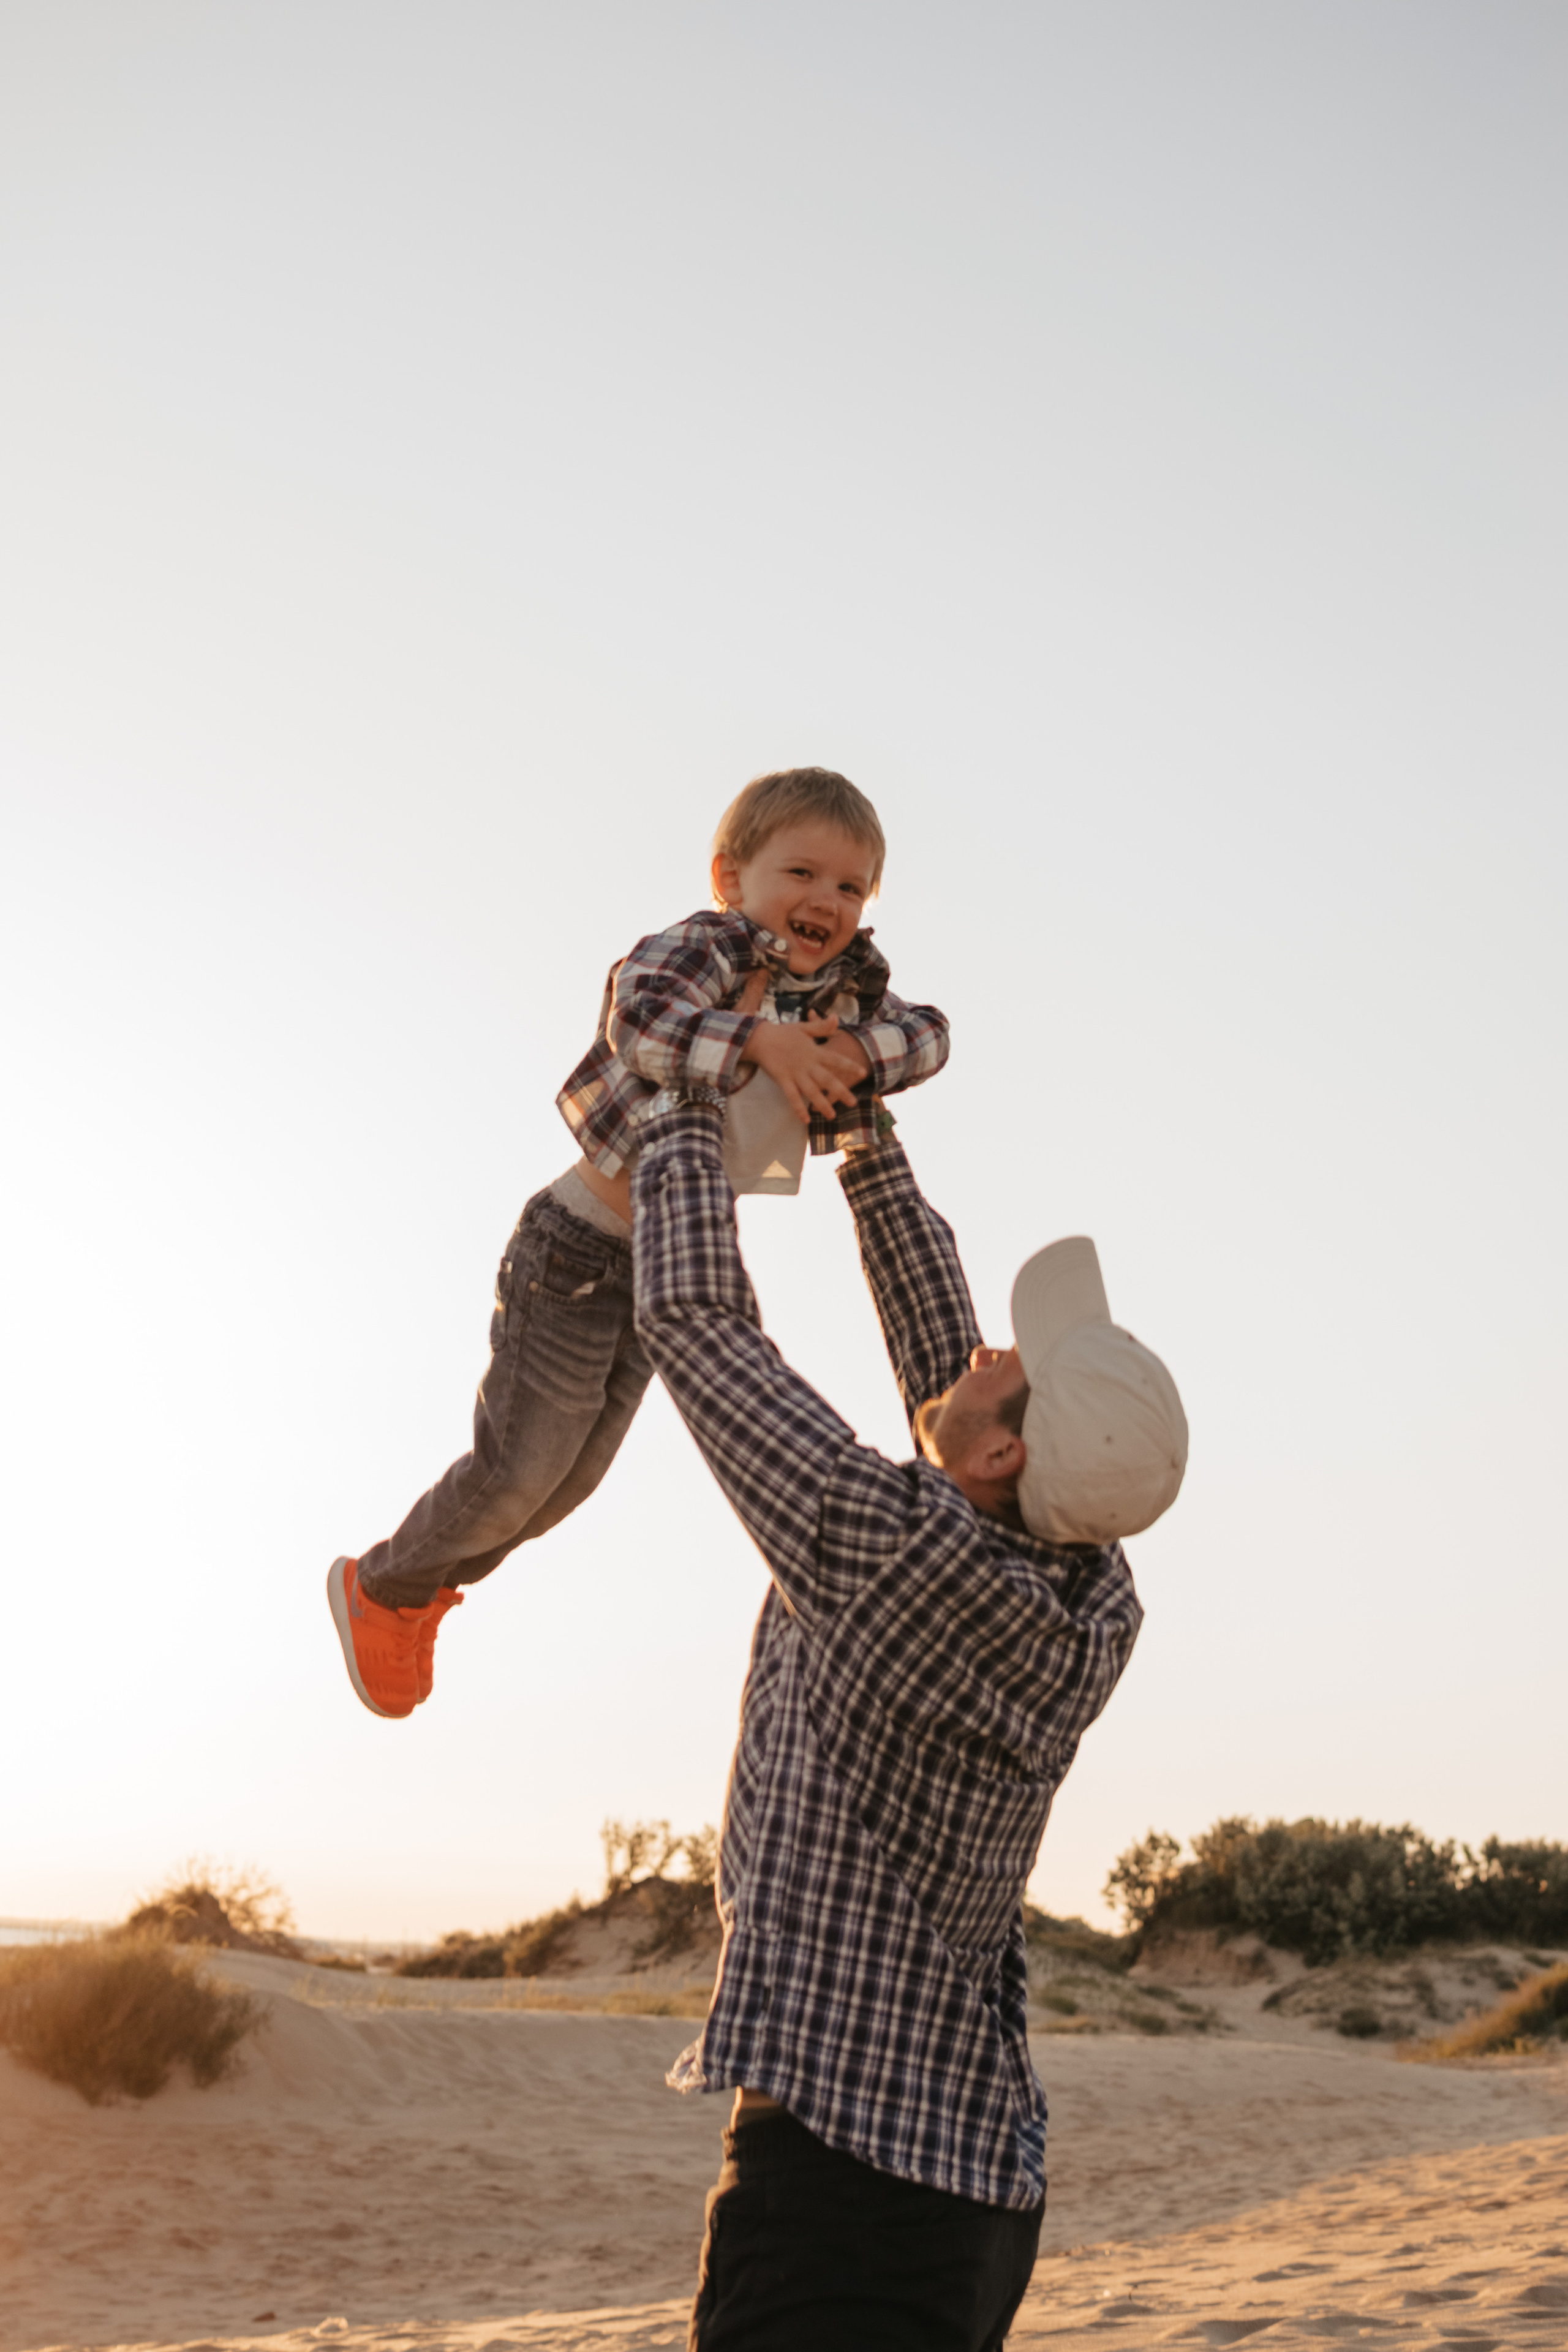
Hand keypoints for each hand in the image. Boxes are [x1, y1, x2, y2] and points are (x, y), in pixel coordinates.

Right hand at [743, 1014, 867, 1122]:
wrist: (759, 1037)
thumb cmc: (782, 1033)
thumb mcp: (803, 1028)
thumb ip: (821, 1027)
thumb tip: (837, 1018)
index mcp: (814, 1051)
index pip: (835, 1059)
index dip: (849, 1065)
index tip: (863, 1072)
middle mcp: (807, 1064)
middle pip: (827, 1079)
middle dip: (841, 1091)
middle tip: (853, 1102)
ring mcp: (795, 1073)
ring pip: (811, 1091)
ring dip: (822, 1103)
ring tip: (832, 1116)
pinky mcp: (782, 1079)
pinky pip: (792, 1096)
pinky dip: (798, 1107)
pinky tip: (805, 1119)